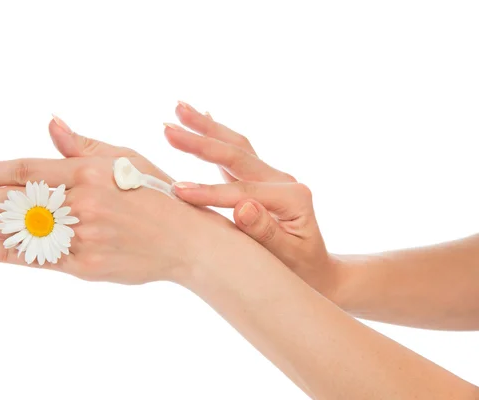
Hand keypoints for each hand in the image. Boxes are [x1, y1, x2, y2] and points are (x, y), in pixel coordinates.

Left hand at [0, 117, 237, 284]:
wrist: (187, 240)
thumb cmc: (156, 193)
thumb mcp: (124, 158)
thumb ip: (82, 145)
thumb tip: (50, 123)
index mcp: (90, 172)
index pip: (28, 169)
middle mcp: (83, 202)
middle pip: (17, 200)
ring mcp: (84, 235)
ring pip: (22, 231)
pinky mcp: (87, 263)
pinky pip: (41, 258)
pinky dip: (8, 254)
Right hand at [163, 102, 341, 298]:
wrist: (316, 272)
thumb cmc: (301, 271)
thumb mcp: (289, 257)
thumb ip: (266, 232)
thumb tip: (243, 206)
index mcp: (291, 197)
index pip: (241, 190)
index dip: (208, 191)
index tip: (177, 191)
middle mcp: (282, 179)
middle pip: (236, 154)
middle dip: (199, 141)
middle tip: (167, 127)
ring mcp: (271, 177)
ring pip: (235, 146)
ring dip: (206, 127)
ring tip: (179, 107)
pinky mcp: (259, 180)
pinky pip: (234, 154)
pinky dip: (215, 137)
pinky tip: (202, 119)